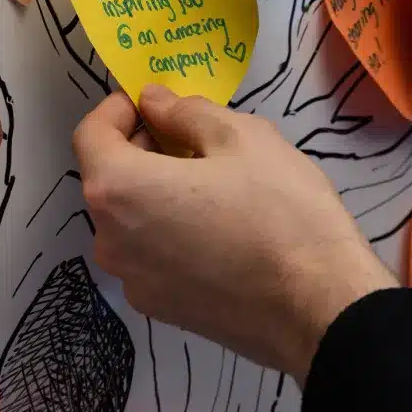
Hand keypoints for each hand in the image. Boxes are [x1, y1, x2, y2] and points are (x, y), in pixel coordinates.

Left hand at [73, 85, 396, 384]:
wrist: (319, 309)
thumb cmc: (280, 211)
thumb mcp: (242, 137)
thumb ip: (185, 112)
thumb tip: (153, 102)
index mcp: (119, 189)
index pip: (91, 134)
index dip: (119, 109)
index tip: (156, 102)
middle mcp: (110, 240)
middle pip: (109, 178)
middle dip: (142, 148)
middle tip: (195, 137)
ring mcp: (133, 282)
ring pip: (131, 218)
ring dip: (157, 190)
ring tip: (214, 182)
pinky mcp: (162, 310)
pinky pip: (151, 254)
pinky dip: (170, 230)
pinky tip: (220, 227)